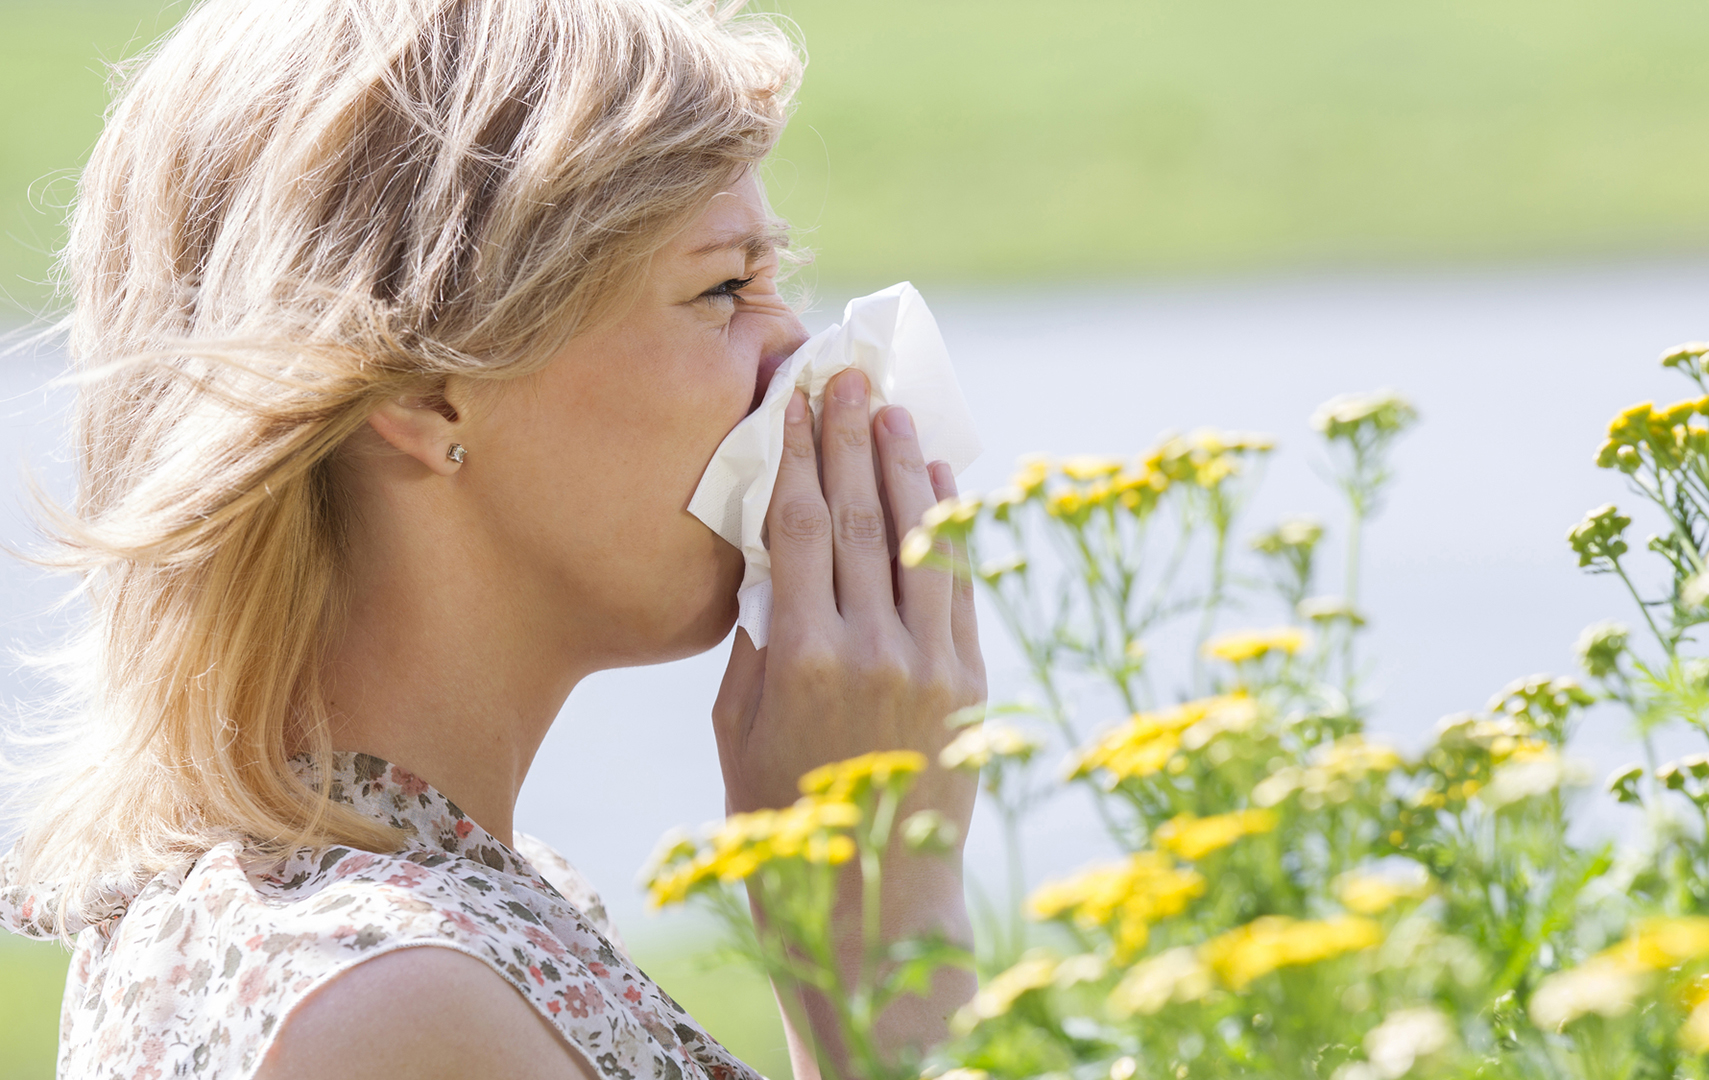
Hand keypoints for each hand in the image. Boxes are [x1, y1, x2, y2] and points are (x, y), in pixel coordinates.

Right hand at [711, 367, 985, 832]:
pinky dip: (950, 526)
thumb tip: (771, 556)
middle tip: (846, 374)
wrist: (872, 903)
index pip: (797, 528)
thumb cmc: (782, 819)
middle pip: (857, 516)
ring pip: (916, 539)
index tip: (794, 401)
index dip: (795, 455)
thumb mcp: (739, 728)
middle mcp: (870, 650)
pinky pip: (959, 583)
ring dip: (903, 465)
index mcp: (800, 658)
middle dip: (849, 437)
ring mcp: (929, 663)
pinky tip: (940, 479)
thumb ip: (757, 638)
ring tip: (892, 409)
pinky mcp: (969, 680)